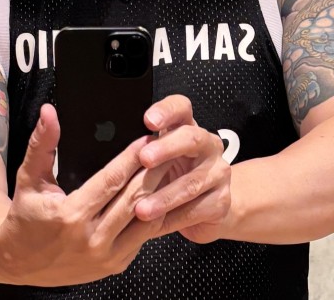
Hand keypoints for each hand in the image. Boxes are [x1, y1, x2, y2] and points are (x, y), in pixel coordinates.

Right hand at [0, 104, 167, 286]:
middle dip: (155, 169)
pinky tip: (163, 193)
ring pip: (145, 219)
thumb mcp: (29, 178)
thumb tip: (49, 112)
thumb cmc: (25, 216)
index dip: (132, 157)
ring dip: (161, 191)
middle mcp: (92, 240)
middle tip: (170, 146)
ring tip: (172, 166)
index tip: (147, 138)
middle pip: (135, 198)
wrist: (18, 261)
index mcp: (71, 215)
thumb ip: (42, 143)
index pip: (112, 180)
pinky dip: (156, 213)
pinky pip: (143, 236)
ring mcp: (106, 257)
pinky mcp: (115, 265)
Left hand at [134, 95, 231, 243]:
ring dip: (164, 196)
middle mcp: (207, 145)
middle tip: (144, 158)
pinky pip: (196, 210)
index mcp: (188, 128)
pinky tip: (155, 224)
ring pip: (192, 182)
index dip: (166, 111)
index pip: (181, 108)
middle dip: (166, 148)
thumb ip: (142, 154)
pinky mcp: (221, 201)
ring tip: (141, 208)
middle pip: (191, 138)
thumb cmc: (173, 178)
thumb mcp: (158, 161)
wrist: (207, 210)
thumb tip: (112, 163)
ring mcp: (218, 173)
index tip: (148, 120)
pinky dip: (173, 218)